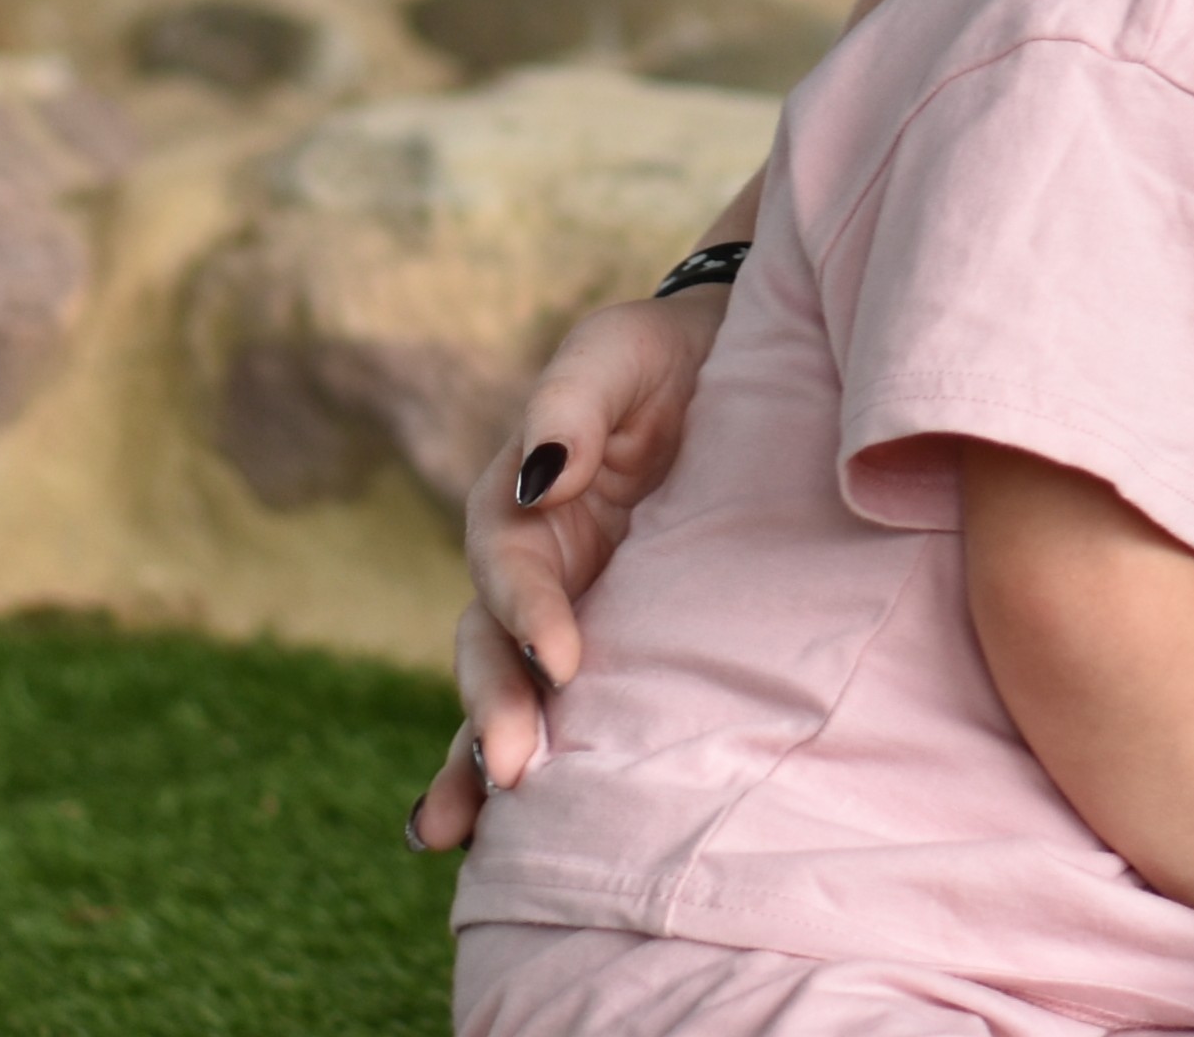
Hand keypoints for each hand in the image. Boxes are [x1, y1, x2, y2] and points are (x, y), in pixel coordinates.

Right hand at [402, 278, 730, 851]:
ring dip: (481, 757)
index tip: (561, 659)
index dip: (529, 611)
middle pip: (489, 646)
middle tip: (511, 770)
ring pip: (504, 692)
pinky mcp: (600, 641)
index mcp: (520, 499)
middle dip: (494, 708)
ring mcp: (560, 610)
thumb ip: (573, 404)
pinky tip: (482, 839)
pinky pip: (549, 707)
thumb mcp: (616, 353)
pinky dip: (510, 764)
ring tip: (460, 829)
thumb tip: (540, 469)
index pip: (509, 565)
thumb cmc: (663, 358)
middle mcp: (528, 566)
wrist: (733, 364)